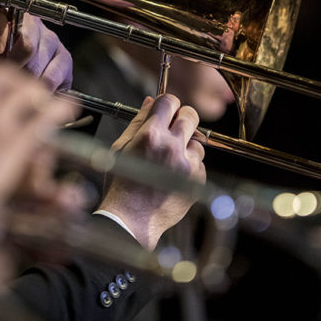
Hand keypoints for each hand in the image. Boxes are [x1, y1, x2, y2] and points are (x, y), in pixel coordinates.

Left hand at [0, 5, 72, 90]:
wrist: (13, 90)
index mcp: (7, 17)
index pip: (3, 12)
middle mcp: (32, 24)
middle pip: (26, 40)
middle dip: (14, 61)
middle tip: (7, 73)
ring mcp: (51, 40)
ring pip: (39, 58)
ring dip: (26, 75)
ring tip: (18, 81)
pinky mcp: (64, 58)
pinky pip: (54, 73)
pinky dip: (41, 85)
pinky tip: (33, 88)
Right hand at [0, 63, 77, 196]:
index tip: (6, 82)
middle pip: (5, 77)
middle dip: (21, 82)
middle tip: (30, 90)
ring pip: (28, 92)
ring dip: (41, 94)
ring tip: (49, 99)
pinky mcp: (15, 140)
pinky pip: (45, 115)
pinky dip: (60, 108)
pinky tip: (68, 107)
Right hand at [97, 94, 205, 249]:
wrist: (131, 219)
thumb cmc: (121, 184)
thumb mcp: (121, 147)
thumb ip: (138, 122)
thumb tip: (150, 102)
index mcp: (150, 135)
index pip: (169, 101)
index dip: (168, 103)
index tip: (166, 109)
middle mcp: (172, 146)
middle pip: (190, 115)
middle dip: (182, 118)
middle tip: (173, 129)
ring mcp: (187, 164)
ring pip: (197, 141)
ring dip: (186, 146)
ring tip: (168, 161)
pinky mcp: (197, 179)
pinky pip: (199, 163)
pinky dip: (189, 166)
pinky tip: (172, 176)